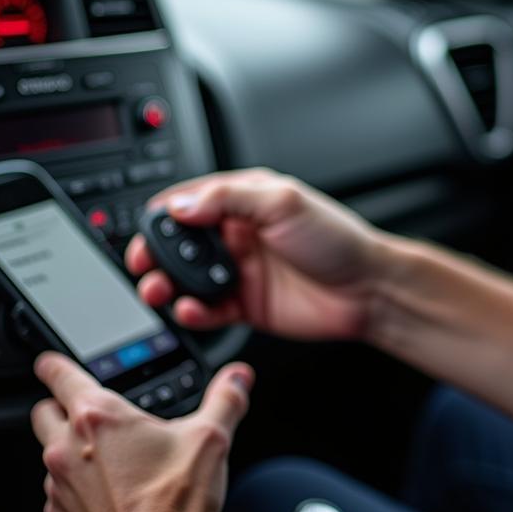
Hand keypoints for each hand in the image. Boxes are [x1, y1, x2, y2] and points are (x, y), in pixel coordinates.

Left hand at [31, 351, 253, 511]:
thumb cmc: (175, 502)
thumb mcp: (211, 437)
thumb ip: (225, 399)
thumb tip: (238, 377)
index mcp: (100, 417)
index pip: (60, 377)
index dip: (53, 365)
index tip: (49, 363)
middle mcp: (69, 448)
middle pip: (43, 413)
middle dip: (57, 406)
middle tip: (82, 410)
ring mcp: (60, 486)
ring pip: (50, 454)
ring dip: (71, 450)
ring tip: (108, 459)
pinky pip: (59, 492)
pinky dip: (77, 487)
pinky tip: (109, 495)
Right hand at [125, 168, 394, 340]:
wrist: (368, 290)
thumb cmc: (337, 239)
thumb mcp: (284, 202)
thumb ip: (230, 199)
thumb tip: (182, 205)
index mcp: (246, 201)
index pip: (192, 202)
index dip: (165, 215)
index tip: (146, 230)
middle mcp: (239, 235)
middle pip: (181, 243)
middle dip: (157, 254)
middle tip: (144, 266)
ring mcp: (242, 271)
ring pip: (188, 278)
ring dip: (168, 285)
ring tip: (160, 290)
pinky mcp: (246, 305)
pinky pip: (207, 310)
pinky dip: (193, 312)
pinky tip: (191, 311)